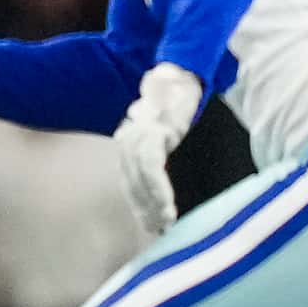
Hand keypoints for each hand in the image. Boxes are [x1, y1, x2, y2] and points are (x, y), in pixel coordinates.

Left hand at [114, 63, 203, 240]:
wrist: (180, 73)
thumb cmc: (174, 103)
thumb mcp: (162, 130)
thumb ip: (155, 151)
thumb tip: (155, 183)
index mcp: (128, 141)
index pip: (129, 180)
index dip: (139, 204)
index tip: (150, 226)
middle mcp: (127, 139)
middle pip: (130, 183)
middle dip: (143, 209)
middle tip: (158, 232)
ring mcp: (138, 135)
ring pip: (139, 179)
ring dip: (151, 204)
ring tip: (164, 225)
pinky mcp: (152, 132)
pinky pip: (150, 168)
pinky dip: (157, 189)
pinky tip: (167, 206)